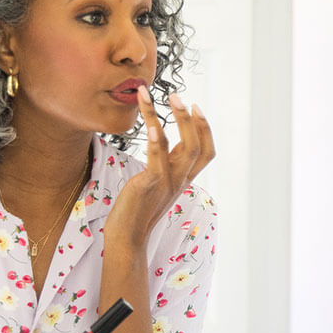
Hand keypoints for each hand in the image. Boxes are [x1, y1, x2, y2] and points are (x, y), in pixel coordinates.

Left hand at [107, 86, 215, 244]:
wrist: (126, 237)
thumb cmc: (136, 209)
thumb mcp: (156, 184)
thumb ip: (163, 165)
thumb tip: (161, 142)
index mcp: (183, 179)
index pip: (206, 151)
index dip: (204, 128)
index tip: (195, 107)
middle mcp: (180, 179)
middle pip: (198, 145)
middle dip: (190, 118)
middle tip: (177, 95)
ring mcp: (168, 182)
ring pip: (185, 146)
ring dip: (176, 119)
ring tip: (162, 96)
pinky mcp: (150, 184)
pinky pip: (158, 158)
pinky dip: (157, 139)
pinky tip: (150, 124)